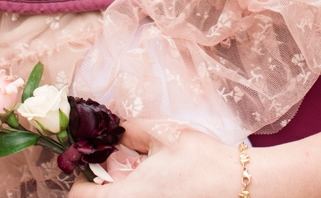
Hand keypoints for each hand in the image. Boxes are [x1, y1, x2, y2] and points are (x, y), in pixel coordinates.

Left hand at [67, 123, 242, 197]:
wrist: (240, 184)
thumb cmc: (201, 159)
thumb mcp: (161, 133)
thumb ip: (129, 129)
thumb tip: (113, 130)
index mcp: (127, 196)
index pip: (80, 196)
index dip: (84, 176)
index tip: (97, 163)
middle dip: (103, 185)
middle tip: (120, 167)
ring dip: (122, 190)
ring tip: (142, 176)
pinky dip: (141, 195)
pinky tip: (159, 186)